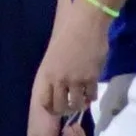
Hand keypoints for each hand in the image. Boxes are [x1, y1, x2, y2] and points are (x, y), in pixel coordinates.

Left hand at [33, 2, 110, 135]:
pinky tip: (91, 92)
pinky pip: (91, 96)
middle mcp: (58, 79)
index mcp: (46, 73)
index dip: (51, 108)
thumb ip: (53, 74)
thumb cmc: (68, 36)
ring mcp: (75, 80)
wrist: (85, 24)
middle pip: (60, 108)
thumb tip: (56, 90)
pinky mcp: (91, 78)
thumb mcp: (53, 56)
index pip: (44, 101)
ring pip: (77, 104)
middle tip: (72, 106)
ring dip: (81, 105)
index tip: (57, 107)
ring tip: (83, 100)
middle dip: (66, 110)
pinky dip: (92, 96)